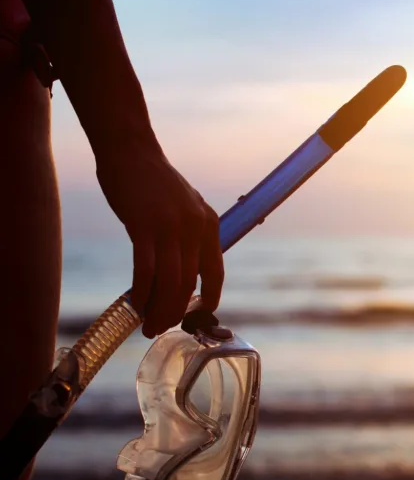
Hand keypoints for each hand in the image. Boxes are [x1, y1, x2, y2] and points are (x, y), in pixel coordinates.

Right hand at [96, 146, 223, 337]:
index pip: (216, 272)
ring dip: (158, 309)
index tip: (198, 316)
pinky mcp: (143, 226)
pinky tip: (135, 304)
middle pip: (189, 283)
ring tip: (148, 325)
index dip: (210, 298)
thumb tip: (184, 270)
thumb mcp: (185, 207)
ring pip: (169, 282)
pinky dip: (141, 292)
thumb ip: (189, 235)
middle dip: (175, 312)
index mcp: (210, 224)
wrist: (130, 150)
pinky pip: (145, 269)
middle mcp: (195, 227)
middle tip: (160, 328)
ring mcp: (170, 227)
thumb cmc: (153, 182)